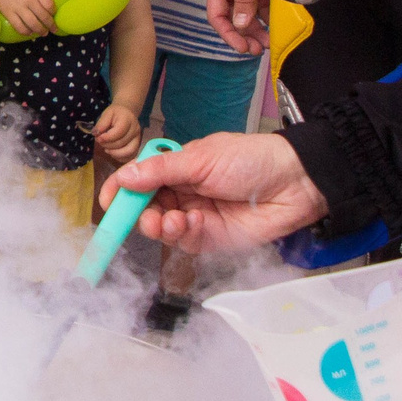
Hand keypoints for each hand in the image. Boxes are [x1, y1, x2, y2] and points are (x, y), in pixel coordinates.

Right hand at [0, 0, 57, 37]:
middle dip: (51, 25)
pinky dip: (26, 32)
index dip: (53, 11)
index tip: (54, 14)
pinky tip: (29, 32)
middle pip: (43, 16)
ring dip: (40, 31)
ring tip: (43, 33)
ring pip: (33, 24)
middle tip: (53, 29)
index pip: (49, 4)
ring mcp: (18, 8)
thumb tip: (47, 7)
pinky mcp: (9, 14)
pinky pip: (20, 27)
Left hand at [91, 103, 142, 161]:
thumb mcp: (107, 114)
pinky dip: (120, 157)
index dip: (106, 138)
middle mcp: (135, 130)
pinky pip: (130, 156)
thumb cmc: (116, 114)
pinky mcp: (137, 146)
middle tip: (100, 142)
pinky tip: (113, 153)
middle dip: (108, 145)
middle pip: (121, 143)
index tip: (98, 137)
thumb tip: (96, 134)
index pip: (118, 132)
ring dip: (114, 153)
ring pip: (128, 152)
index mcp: (127, 120)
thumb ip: (101, 124)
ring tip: (106, 149)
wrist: (127, 113)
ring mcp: (138, 139)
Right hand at [100, 131, 324, 250]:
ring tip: (171, 220)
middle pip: (146, 208)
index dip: (122, 191)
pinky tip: (194, 222)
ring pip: (163, 228)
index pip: (140, 181)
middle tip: (143, 216)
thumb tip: (123, 177)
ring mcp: (196, 218)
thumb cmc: (250, 159)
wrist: (294, 182)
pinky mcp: (212, 239)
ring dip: (160, 226)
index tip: (107, 202)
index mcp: (178, 168)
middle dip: (139, 214)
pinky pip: (185, 242)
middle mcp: (184, 193)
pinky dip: (183, 234)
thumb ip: (160, 171)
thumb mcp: (201, 158)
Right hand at [206, 0, 269, 53]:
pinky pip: (259, 7)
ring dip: (256, 29)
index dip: (227, 33)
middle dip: (244, 35)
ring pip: (246, 15)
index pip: (216, 15)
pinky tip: (274, 27)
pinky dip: (266, 18)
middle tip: (258, 49)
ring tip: (268, 42)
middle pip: (232, 18)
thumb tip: (240, 24)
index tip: (241, 47)